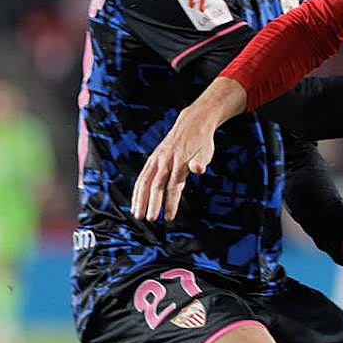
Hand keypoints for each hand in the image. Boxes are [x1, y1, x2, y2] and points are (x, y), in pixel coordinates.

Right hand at [131, 77, 246, 221]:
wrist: (192, 122)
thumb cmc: (201, 140)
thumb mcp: (206, 151)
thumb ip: (201, 162)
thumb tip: (199, 169)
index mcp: (179, 161)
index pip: (173, 186)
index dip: (171, 203)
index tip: (169, 217)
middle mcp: (165, 161)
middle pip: (156, 185)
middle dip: (152, 203)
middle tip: (150, 219)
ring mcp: (157, 159)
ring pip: (144, 181)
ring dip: (139, 198)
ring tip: (136, 214)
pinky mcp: (153, 159)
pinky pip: (142, 176)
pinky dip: (137, 189)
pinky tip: (135, 201)